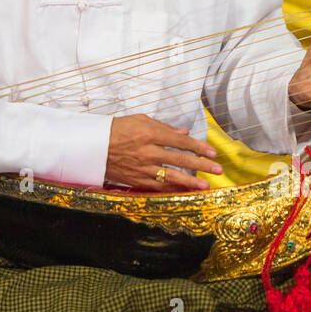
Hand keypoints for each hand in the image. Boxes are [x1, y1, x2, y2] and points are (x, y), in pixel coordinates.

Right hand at [105, 114, 221, 190]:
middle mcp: (148, 151)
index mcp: (150, 133)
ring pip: (172, 176)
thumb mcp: (139, 120)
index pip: (181, 141)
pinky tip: (183, 191)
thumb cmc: (115, 129)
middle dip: (202, 165)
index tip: (212, 152)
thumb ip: (163, 127)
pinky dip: (172, 189)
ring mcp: (143, 167)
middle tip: (217, 169)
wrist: (92, 145)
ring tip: (205, 185)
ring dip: (191, 181)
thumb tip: (183, 132)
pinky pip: (158, 186)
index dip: (198, 147)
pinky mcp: (136, 179)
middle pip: (181, 160)